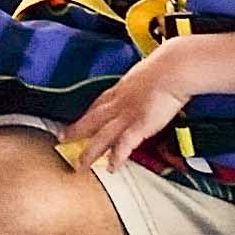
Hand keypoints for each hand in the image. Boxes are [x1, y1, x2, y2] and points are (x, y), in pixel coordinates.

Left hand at [60, 53, 189, 173]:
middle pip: (92, 120)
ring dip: (90, 152)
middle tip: (61, 141)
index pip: (98, 104)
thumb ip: (142, 85)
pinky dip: (117, 156)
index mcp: (121, 89)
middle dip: (75, 131)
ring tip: (80, 165)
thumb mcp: (147, 74)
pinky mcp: (139, 125)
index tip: (76, 121)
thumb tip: (146, 86)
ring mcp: (127, 114)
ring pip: (102, 136)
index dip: (86, 114)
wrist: (173, 68)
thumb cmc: (167, 67)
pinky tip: (111, 167)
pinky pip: (123, 144)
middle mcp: (119, 102)